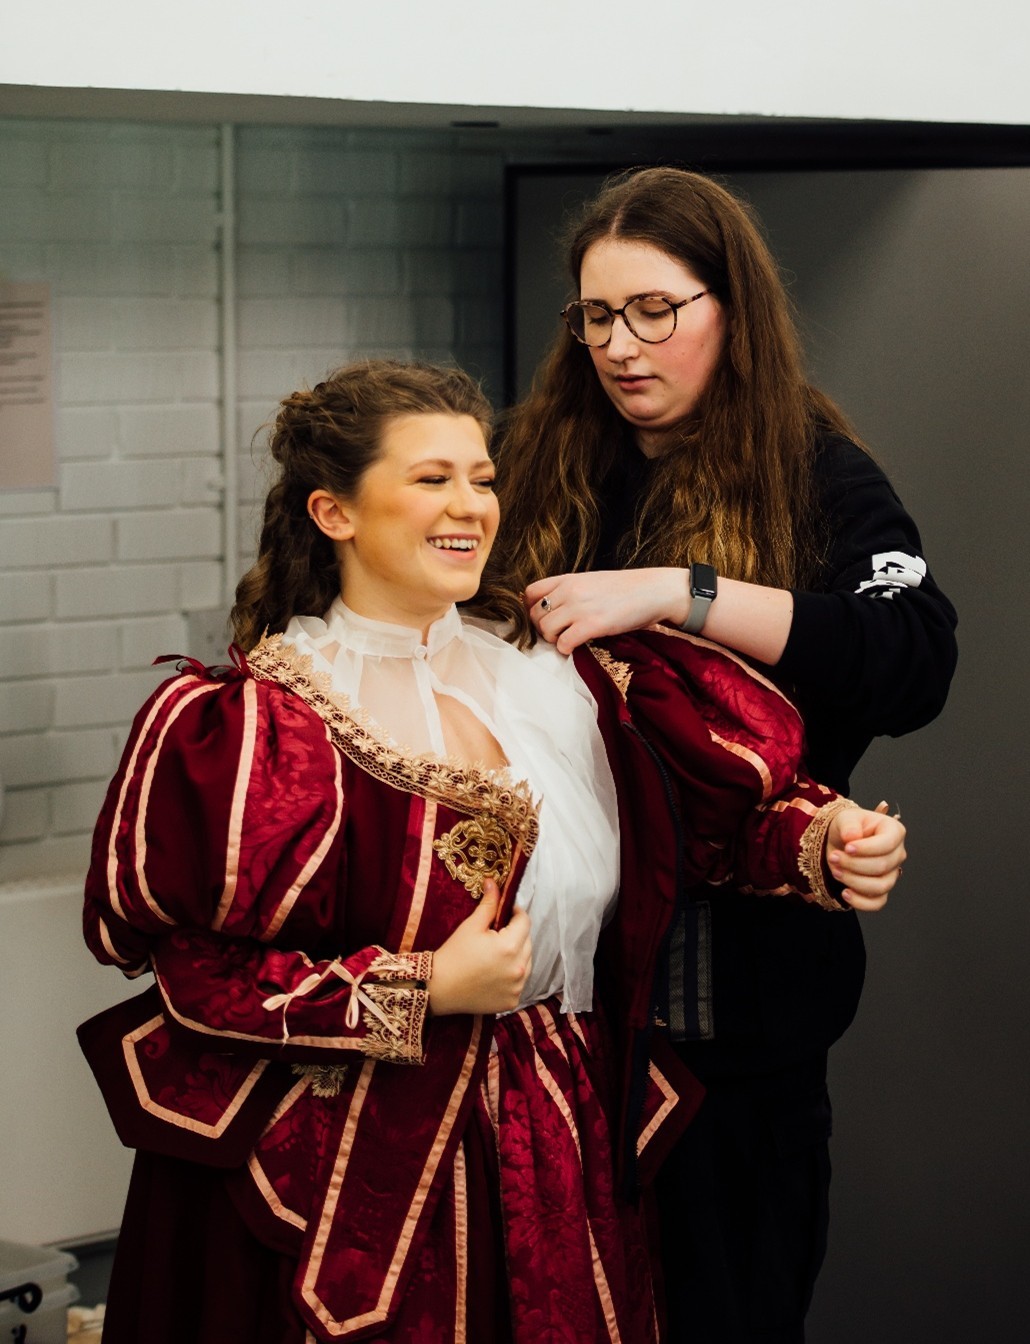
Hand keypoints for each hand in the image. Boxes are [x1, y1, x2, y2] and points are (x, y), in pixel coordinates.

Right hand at [428, 880, 531, 1015]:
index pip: (525, 921)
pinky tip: (495, 972)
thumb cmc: (453, 954)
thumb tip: (493, 882)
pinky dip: (512, 975)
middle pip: (528, 942)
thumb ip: (488, 904)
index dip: (515, 913)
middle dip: (516, 934)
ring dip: (517, 955)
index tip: (505, 913)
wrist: (439, 989)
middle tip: (497, 934)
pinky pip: (520, 982)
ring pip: (526, 962)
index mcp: (510, 946)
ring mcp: (517, 987)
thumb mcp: (471, 926)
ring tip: (496, 954)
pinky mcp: (512, 1001)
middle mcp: (518, 968)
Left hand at [524, 568, 685, 652]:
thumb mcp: (592, 581)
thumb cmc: (626, 589)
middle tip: (557, 634)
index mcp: (569, 578)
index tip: (542, 618)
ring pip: (545, 630)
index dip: (531, 609)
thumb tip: (553, 607)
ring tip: (567, 640)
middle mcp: (570, 591)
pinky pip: (563, 643)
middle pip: (535, 614)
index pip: (531, 592)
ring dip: (553, 640)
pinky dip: (566, 649)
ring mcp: (580, 608)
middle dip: (541, 628)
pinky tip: (577, 647)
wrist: (654, 591)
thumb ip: (571, 590)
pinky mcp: (592, 625)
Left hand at [826, 801, 906, 911]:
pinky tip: (845, 892)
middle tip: (834, 857)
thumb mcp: (845, 818)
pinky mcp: (881, 890)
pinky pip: (877, 903)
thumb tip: (852, 837)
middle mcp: (897, 854)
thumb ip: (849, 825)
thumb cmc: (848, 828)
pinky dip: (860, 902)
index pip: (887, 844)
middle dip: (854, 864)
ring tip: (836, 870)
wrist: (842, 842)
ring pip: (880, 886)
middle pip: (882, 866)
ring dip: (854, 881)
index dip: (867, 849)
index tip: (847, 847)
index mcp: (893, 831)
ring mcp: (891, 874)